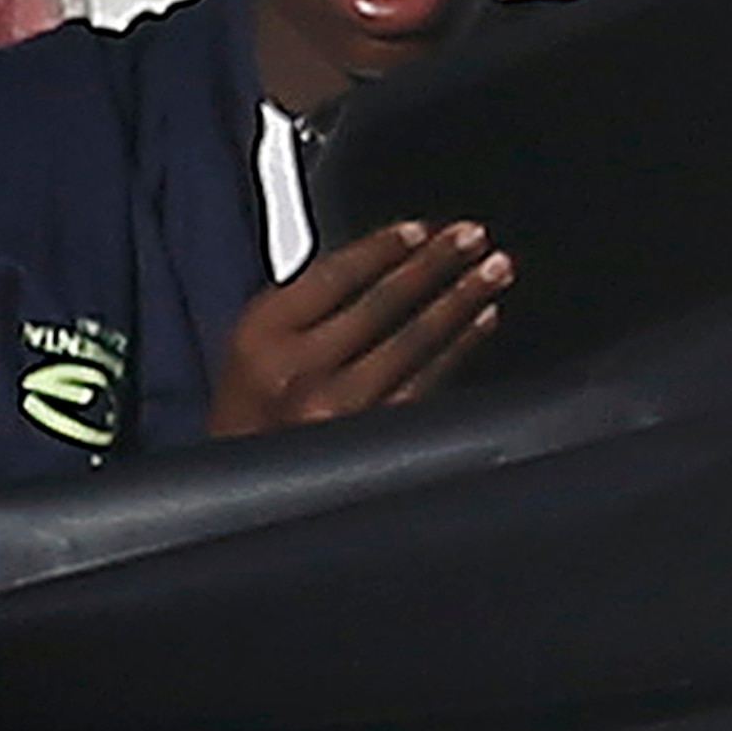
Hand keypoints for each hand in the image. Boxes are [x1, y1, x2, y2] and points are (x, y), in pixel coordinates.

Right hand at [206, 219, 511, 437]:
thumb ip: (303, 308)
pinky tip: (481, 323)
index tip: (422, 227)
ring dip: (461, 299)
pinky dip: (459, 347)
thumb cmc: (247, 420)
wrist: (238, 503)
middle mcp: (297, 367)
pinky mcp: (370, 439)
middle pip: (381, 301)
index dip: (385, 245)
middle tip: (473, 235)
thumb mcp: (251, 351)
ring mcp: (336, 407)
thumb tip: (383, 262)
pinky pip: (427, 382)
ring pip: (413, 339)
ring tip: (493, 270)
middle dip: (435, 262)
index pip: (336, 273)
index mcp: (261, 332)